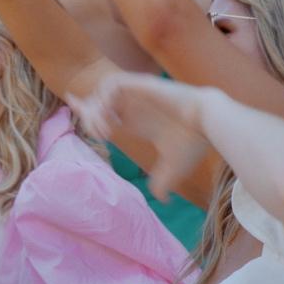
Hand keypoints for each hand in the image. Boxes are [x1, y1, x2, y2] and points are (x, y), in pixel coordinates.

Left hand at [67, 73, 213, 200]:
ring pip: (102, 91)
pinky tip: (112, 119)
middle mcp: (133, 104)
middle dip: (90, 116)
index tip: (74, 106)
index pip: (103, 108)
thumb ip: (162, 182)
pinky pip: (112, 83)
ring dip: (97, 109)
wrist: (210, 126)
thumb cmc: (194, 144)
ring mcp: (136, 93)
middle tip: (102, 136)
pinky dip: (105, 98)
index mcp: (136, 119)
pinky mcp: (142, 84)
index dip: (86, 109)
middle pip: (96, 100)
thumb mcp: (173, 168)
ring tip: (107, 131)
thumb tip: (163, 200)